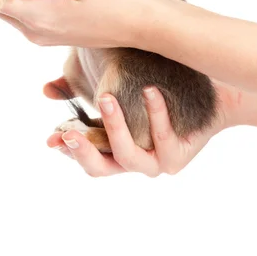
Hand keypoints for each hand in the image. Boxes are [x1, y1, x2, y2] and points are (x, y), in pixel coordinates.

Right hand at [46, 81, 236, 176]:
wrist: (211, 95)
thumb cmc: (157, 88)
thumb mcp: (115, 86)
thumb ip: (78, 89)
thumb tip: (46, 89)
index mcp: (113, 148)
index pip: (84, 156)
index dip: (66, 151)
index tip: (52, 139)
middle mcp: (132, 159)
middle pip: (99, 169)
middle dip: (82, 151)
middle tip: (68, 133)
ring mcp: (154, 161)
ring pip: (128, 157)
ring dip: (114, 127)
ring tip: (106, 97)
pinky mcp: (177, 156)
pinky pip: (162, 138)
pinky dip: (155, 113)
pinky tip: (149, 90)